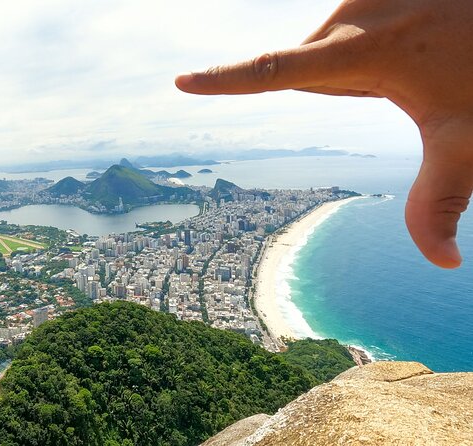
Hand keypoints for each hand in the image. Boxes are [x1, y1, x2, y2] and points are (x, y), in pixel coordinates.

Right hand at [176, 0, 472, 268]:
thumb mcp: (466, 136)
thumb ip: (441, 197)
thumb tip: (442, 261)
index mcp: (363, 50)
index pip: (276, 72)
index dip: (226, 82)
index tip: (183, 82)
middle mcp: (351, 15)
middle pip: (309, 68)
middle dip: (341, 87)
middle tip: (406, 85)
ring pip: (326, 49)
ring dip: (356, 67)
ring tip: (415, 63)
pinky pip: (344, 27)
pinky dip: (363, 45)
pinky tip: (411, 45)